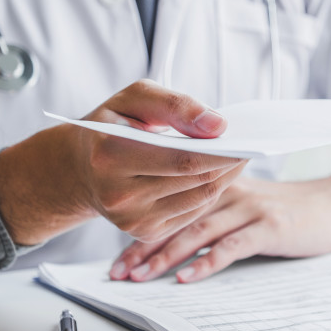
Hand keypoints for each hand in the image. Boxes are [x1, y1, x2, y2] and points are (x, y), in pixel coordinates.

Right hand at [0, 79, 246, 244]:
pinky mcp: (144, 232)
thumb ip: (176, 105)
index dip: (221, 150)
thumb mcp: (135, 97)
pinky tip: (217, 173)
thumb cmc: (113, 124)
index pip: (184, 158)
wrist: (80, 167)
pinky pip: (193, 212)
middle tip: (250, 144)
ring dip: (226, 177)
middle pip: (196, 179)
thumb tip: (218, 125)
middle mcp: (118, 195)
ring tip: (238, 156)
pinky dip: (210, 191)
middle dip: (230, 162)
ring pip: (200, 198)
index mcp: (111, 154)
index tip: (245, 136)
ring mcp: (131, 220)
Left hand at [109, 171, 330, 281]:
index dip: (141, 231)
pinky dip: (207, 263)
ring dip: (167, 255)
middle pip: (178, 218)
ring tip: (142, 276)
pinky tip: (187, 278)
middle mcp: (229, 190)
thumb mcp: (243, 202)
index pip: (170, 206)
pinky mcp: (270, 226)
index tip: (118, 259)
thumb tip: (170, 240)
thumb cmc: (284, 208)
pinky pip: (232, 245)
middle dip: (144, 246)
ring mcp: (250, 207)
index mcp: (217, 183)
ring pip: (199, 230)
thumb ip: (211, 211)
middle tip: (119, 272)